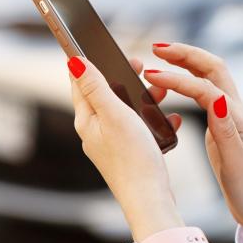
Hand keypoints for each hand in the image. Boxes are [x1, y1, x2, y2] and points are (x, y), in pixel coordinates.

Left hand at [68, 56, 183, 241]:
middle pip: (104, 94)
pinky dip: (152, 118)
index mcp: (86, 120)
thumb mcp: (114, 115)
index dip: (89, 61)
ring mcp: (111, 143)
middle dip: (122, 77)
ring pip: (125, 109)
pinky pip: (138, 127)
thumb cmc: (132, 158)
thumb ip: (95, 87)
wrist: (150, 199)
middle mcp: (94, 131)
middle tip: (139, 64)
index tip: (95, 43)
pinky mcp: (128, 153)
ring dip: (142, 96)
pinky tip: (168, 119)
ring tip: (160, 91)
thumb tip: (74, 61)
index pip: (80, 82)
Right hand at [144, 43, 242, 236]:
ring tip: (159, 58)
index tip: (151, 75)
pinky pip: (203, 94)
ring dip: (185, 63)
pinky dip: (186, 82)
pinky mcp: (221, 126)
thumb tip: (214, 99)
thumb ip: (225, 131)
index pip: (205, 88)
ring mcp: (228, 118)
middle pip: (211, 69)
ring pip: (207, 78)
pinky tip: (171, 85)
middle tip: (157, 47)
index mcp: (237, 120)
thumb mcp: (237, 164)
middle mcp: (234, 113)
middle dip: (185, 54)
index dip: (178, 79)